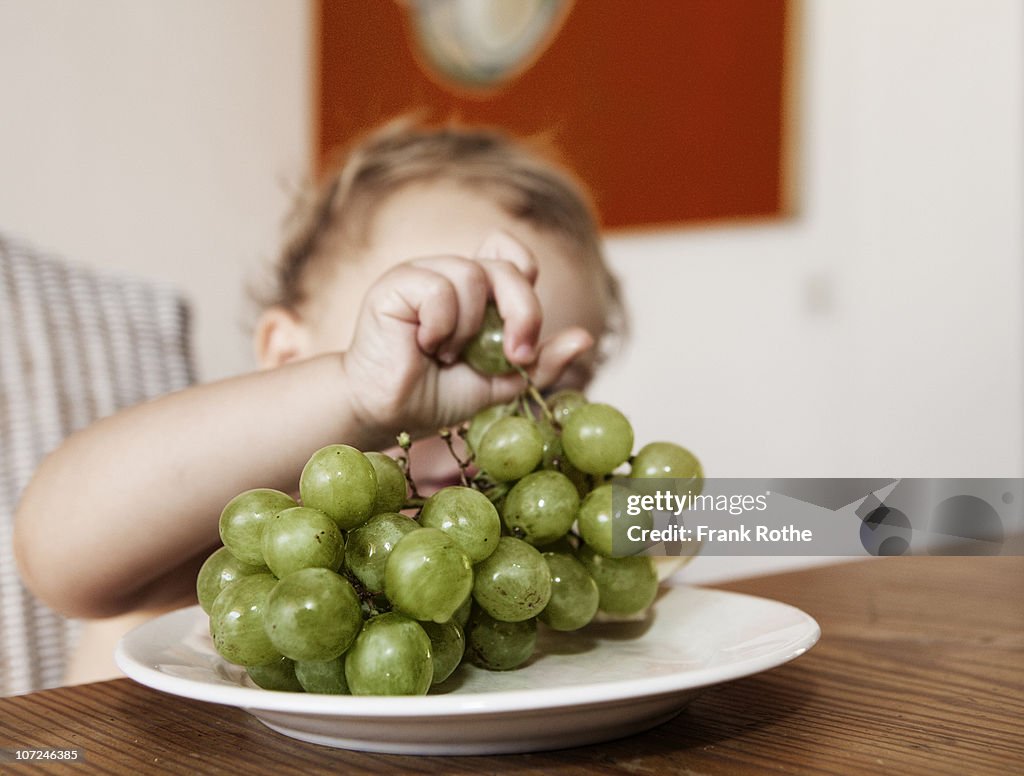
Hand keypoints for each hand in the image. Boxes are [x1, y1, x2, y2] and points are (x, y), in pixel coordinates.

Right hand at [339, 231, 593, 439]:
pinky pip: (437, 288)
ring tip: (447, 356)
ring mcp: (422, 273)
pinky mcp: (396, 283)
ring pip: (470, 274)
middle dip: (522, 312)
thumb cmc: (436, 394)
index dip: (526, 282)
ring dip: (469, 329)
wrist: (387, 412)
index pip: (513, 253)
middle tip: (515, 355)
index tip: (525, 338)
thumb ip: (540, 362)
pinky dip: (442, 326)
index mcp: (477, 289)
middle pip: (504, 265)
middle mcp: (451, 272)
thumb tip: (586, 338)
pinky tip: (425, 347)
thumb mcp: (500, 382)